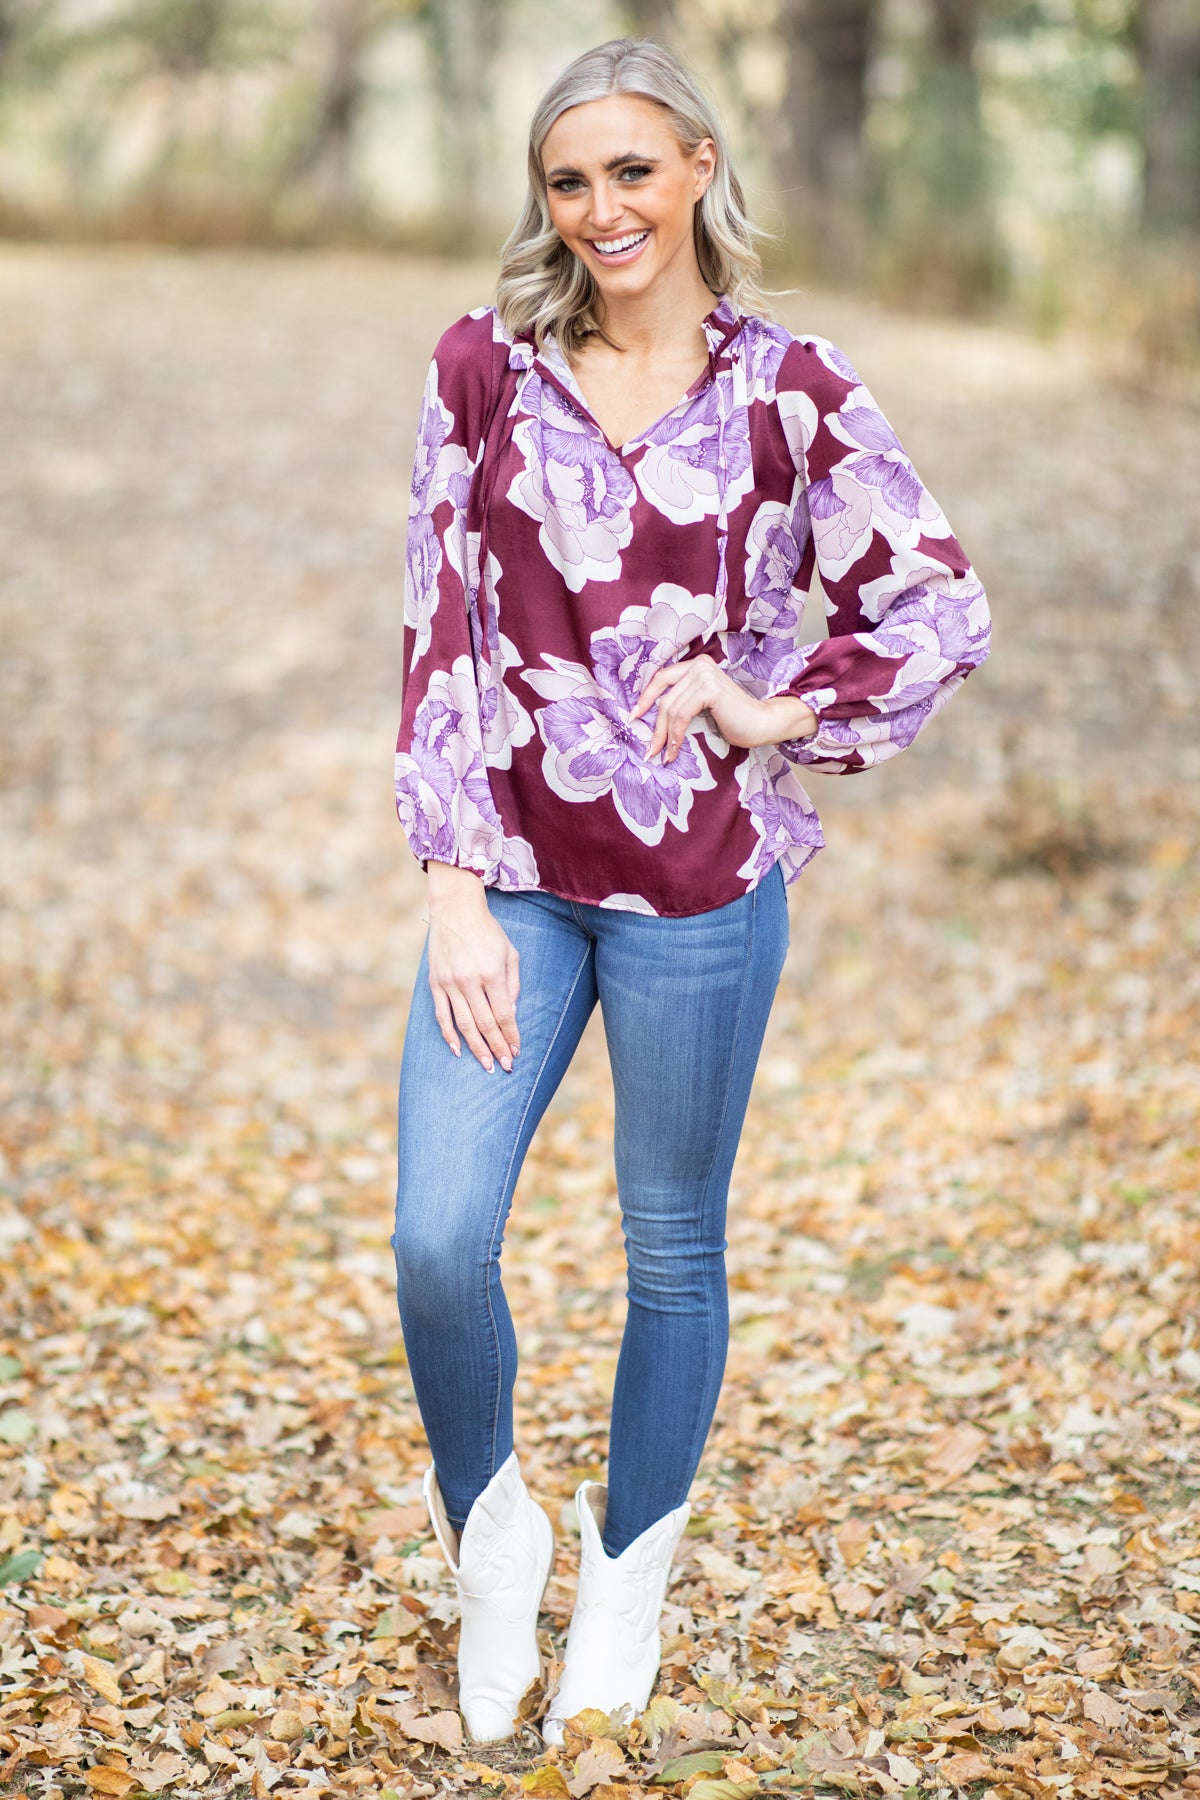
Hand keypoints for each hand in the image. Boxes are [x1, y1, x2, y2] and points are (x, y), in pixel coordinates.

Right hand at [425, 863, 519, 1072]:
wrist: (455, 910)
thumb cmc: (487, 931)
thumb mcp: (509, 953)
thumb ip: (512, 985)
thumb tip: (509, 1015)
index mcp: (491, 973)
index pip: (503, 1014)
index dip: (511, 1035)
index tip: (516, 1051)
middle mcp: (469, 981)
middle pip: (485, 1024)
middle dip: (497, 1048)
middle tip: (505, 1067)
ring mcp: (449, 983)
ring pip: (464, 1024)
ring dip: (476, 1048)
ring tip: (486, 1065)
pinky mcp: (435, 983)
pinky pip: (442, 1015)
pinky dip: (449, 1035)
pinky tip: (458, 1050)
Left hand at [629, 655, 817, 762]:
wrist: (761, 724)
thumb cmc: (734, 720)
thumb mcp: (700, 707)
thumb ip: (681, 702)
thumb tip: (649, 718)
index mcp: (696, 665)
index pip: (661, 679)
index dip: (645, 698)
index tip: (634, 718)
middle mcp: (699, 665)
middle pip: (664, 698)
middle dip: (654, 726)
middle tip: (649, 749)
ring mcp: (704, 674)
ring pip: (670, 709)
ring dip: (665, 736)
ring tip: (664, 755)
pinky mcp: (709, 689)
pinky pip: (681, 715)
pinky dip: (676, 735)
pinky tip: (675, 750)